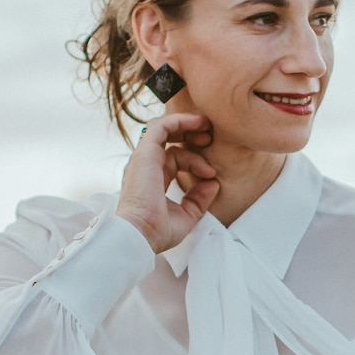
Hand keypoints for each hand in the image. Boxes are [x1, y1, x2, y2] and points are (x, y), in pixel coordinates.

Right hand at [116, 114, 219, 252]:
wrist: (141, 234)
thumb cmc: (158, 231)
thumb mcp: (186, 215)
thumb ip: (198, 200)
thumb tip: (213, 184)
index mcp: (153, 180)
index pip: (174, 159)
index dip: (196, 162)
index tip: (211, 174)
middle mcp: (146, 166)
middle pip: (168, 140)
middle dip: (190, 135)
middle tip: (210, 137)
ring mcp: (144, 158)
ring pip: (164, 129)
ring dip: (186, 125)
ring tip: (206, 126)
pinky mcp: (145, 152)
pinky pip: (161, 126)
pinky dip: (179, 120)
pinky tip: (197, 122)